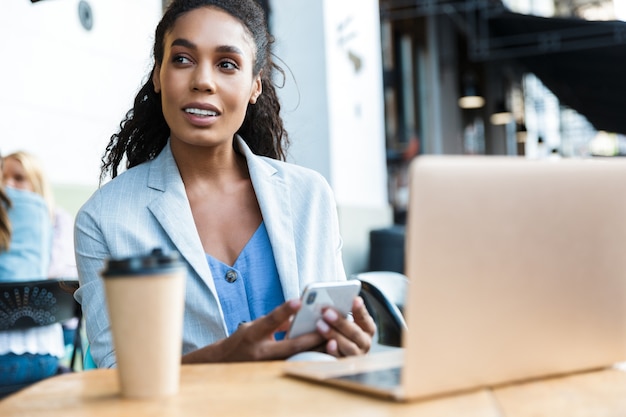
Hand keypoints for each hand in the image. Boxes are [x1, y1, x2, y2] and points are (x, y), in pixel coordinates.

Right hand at [182, 299, 323, 362]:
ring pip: (297, 358)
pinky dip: (310, 358)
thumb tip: (298, 313)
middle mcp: (261, 352)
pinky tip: (323, 352)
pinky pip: (297, 365)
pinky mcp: (276, 372)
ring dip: (315, 349)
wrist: (226, 363)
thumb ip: (275, 321)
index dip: (284, 311)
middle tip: (329, 326)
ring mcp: (269, 366)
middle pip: (290, 345)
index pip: (270, 320)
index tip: (299, 300)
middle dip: (311, 336)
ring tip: (332, 339)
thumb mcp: (253, 326)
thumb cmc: (243, 340)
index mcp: (253, 335)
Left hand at [315, 296, 375, 356]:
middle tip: (326, 312)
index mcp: (367, 329)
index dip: (359, 309)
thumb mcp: (346, 322)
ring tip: (320, 325)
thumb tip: (329, 302)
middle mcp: (365, 343)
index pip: (364, 318)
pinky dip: (334, 351)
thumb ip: (343, 313)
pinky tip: (328, 343)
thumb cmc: (342, 333)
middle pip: (355, 333)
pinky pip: (340, 359)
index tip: (354, 300)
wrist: (342, 356)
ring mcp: (356, 356)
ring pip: (348, 346)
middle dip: (340, 322)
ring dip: (334, 335)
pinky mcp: (345, 365)